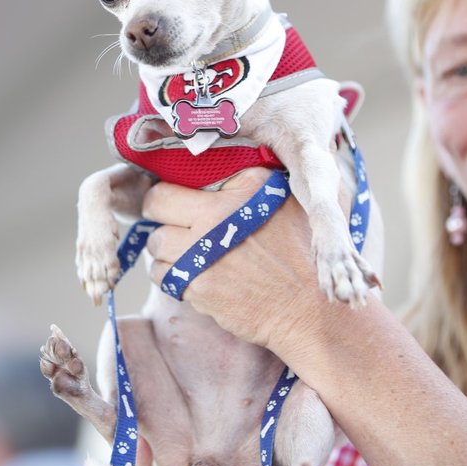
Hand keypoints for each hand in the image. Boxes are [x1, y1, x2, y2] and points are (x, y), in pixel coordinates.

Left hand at [143, 167, 328, 351]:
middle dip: (158, 210)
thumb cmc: (307, 255)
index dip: (182, 185)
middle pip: (158, 201)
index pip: (188, 173)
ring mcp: (204, 250)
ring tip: (186, 252)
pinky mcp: (197, 285)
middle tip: (169, 219)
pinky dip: (170, 275)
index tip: (183, 194)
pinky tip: (191, 275)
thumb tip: (252, 155)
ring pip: (155, 240)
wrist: (311, 311)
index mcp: (245, 186)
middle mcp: (219, 213)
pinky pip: (161, 273)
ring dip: (165, 247)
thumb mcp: (296, 201)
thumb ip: (268, 176)